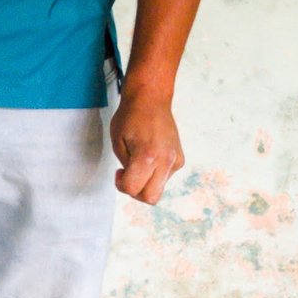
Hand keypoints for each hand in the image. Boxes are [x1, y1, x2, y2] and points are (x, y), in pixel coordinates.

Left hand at [109, 88, 183, 204]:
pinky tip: (150, 156)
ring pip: (159, 188)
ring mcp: (175, 161)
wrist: (151, 100)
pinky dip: (155, 173)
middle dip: (136, 192)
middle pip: (151, 198)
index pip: (133, 189)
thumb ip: (126, 166)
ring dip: (145, 182)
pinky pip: (165, 177)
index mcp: (147, 156)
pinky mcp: (180, 160)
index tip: (119, 172)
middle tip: (128, 175)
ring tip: (139, 161)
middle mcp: (166, 161)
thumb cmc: (130, 117)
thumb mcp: (117, 142)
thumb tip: (133, 182)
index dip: (121, 185)